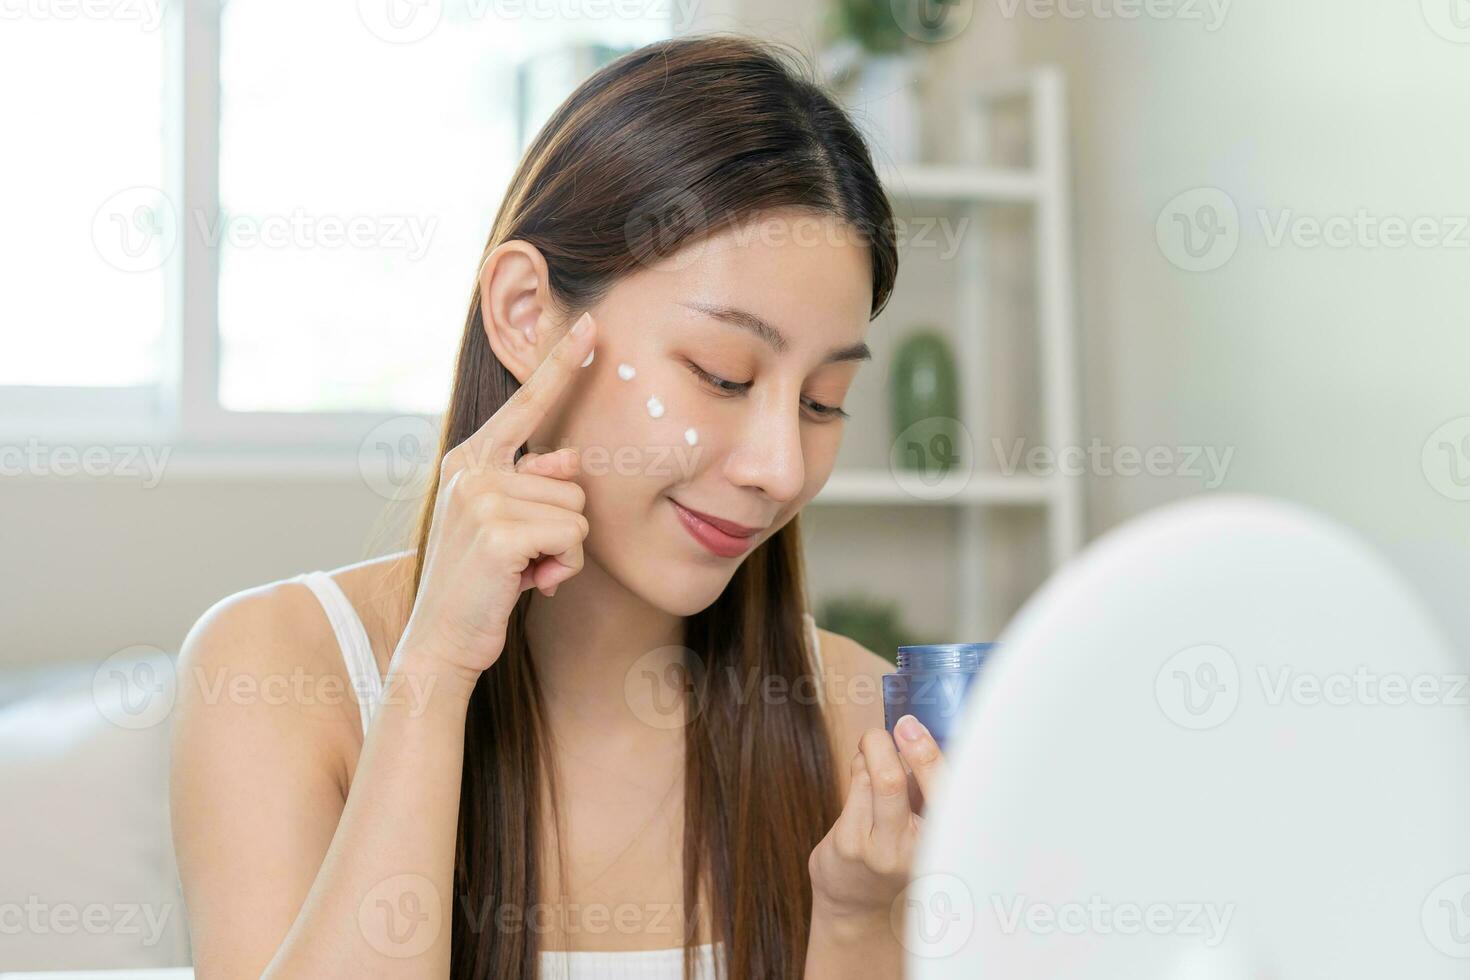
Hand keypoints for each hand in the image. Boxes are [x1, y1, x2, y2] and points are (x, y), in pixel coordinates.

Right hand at [395, 311, 596, 681]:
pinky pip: (572, 537)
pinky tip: (528, 583)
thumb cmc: (482, 584)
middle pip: (573, 484)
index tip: (590, 325)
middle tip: (524, 560)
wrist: (442, 641)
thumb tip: (567, 460)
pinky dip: (562, 568)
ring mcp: (481, 499)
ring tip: (523, 572)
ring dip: (564, 552)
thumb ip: (531, 485)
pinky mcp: (498, 533)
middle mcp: (471, 470)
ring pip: (578, 513)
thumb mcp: (506, 526)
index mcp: (470, 460)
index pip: (525, 404)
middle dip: (562, 530)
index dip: (561, 364)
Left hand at [808, 716, 945, 925]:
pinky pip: (853, 788)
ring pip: (866, 778)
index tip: (909, 726)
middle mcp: (913, 850)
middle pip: (890, 781)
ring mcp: (876, 849)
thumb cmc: (901, 854)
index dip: (924, 753)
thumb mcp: (928, 826)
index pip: (941, 791)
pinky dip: (859, 772)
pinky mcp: (847, 845)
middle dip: (881, 745)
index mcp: (945, 841)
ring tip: (876, 760)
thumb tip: (914, 733)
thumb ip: (926, 787)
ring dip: (869, 758)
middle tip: (883, 732)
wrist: (863, 911)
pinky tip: (863, 780)